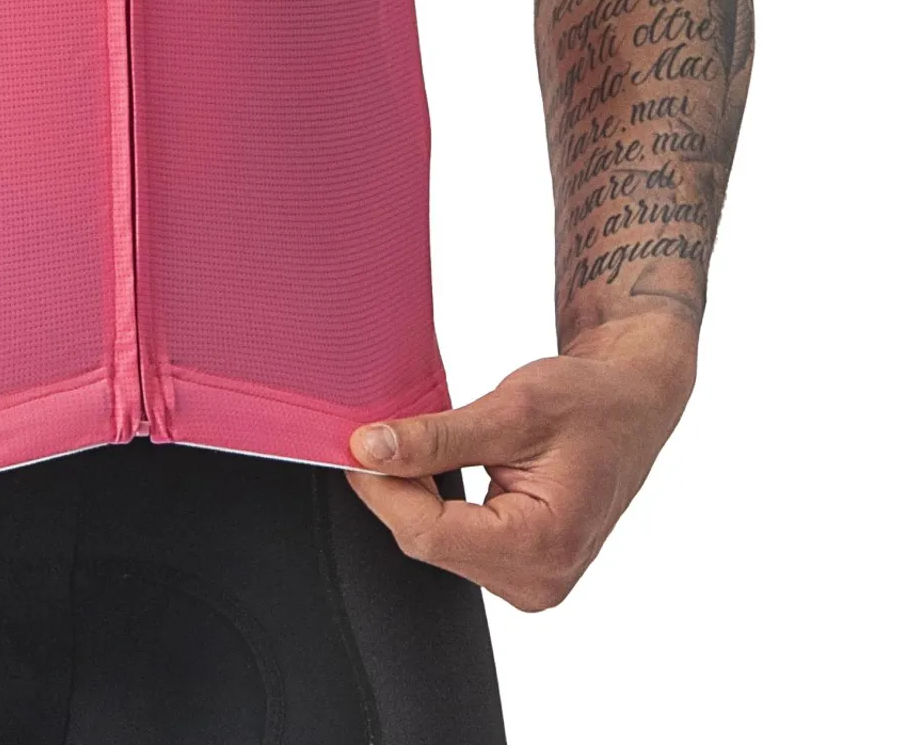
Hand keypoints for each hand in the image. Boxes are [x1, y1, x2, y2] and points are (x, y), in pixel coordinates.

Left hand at [344, 312, 696, 610]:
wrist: (631, 407)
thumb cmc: (590, 403)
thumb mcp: (512, 408)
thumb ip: (437, 437)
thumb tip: (369, 450)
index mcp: (545, 545)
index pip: (427, 533)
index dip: (380, 487)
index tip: (352, 442)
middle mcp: (538, 580)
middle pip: (426, 541)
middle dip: (395, 487)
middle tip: (380, 431)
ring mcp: (530, 581)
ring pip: (434, 542)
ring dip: (414, 493)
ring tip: (420, 443)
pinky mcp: (520, 569)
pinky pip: (452, 541)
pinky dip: (434, 502)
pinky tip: (438, 466)